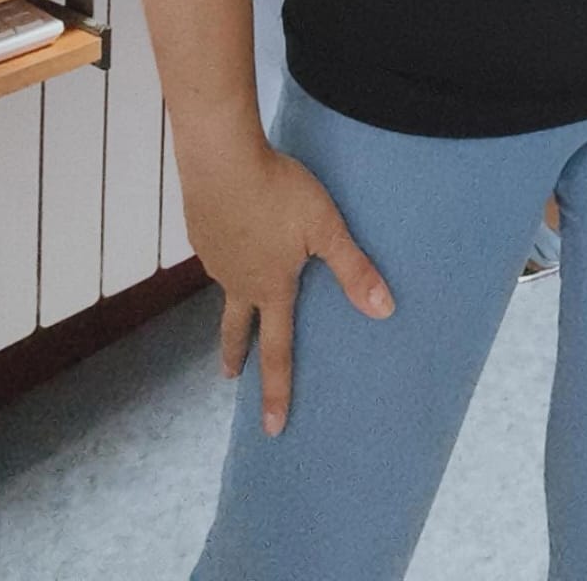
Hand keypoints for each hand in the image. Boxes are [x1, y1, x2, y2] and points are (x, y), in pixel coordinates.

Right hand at [182, 140, 395, 437]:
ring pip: (225, 286)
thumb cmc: (279, 192)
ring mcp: (215, 257)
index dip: (278, 390)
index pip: (277, 350)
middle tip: (232, 377)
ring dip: (231, 300)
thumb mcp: (326, 228)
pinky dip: (225, 253)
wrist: (221, 159)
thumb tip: (385, 310)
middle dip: (237, 355)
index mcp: (270, 287)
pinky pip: (216, 251)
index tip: (274, 427)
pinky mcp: (201, 230)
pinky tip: (230, 233)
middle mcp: (238, 280)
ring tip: (239, 294)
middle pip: (237, 328)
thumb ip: (353, 269)